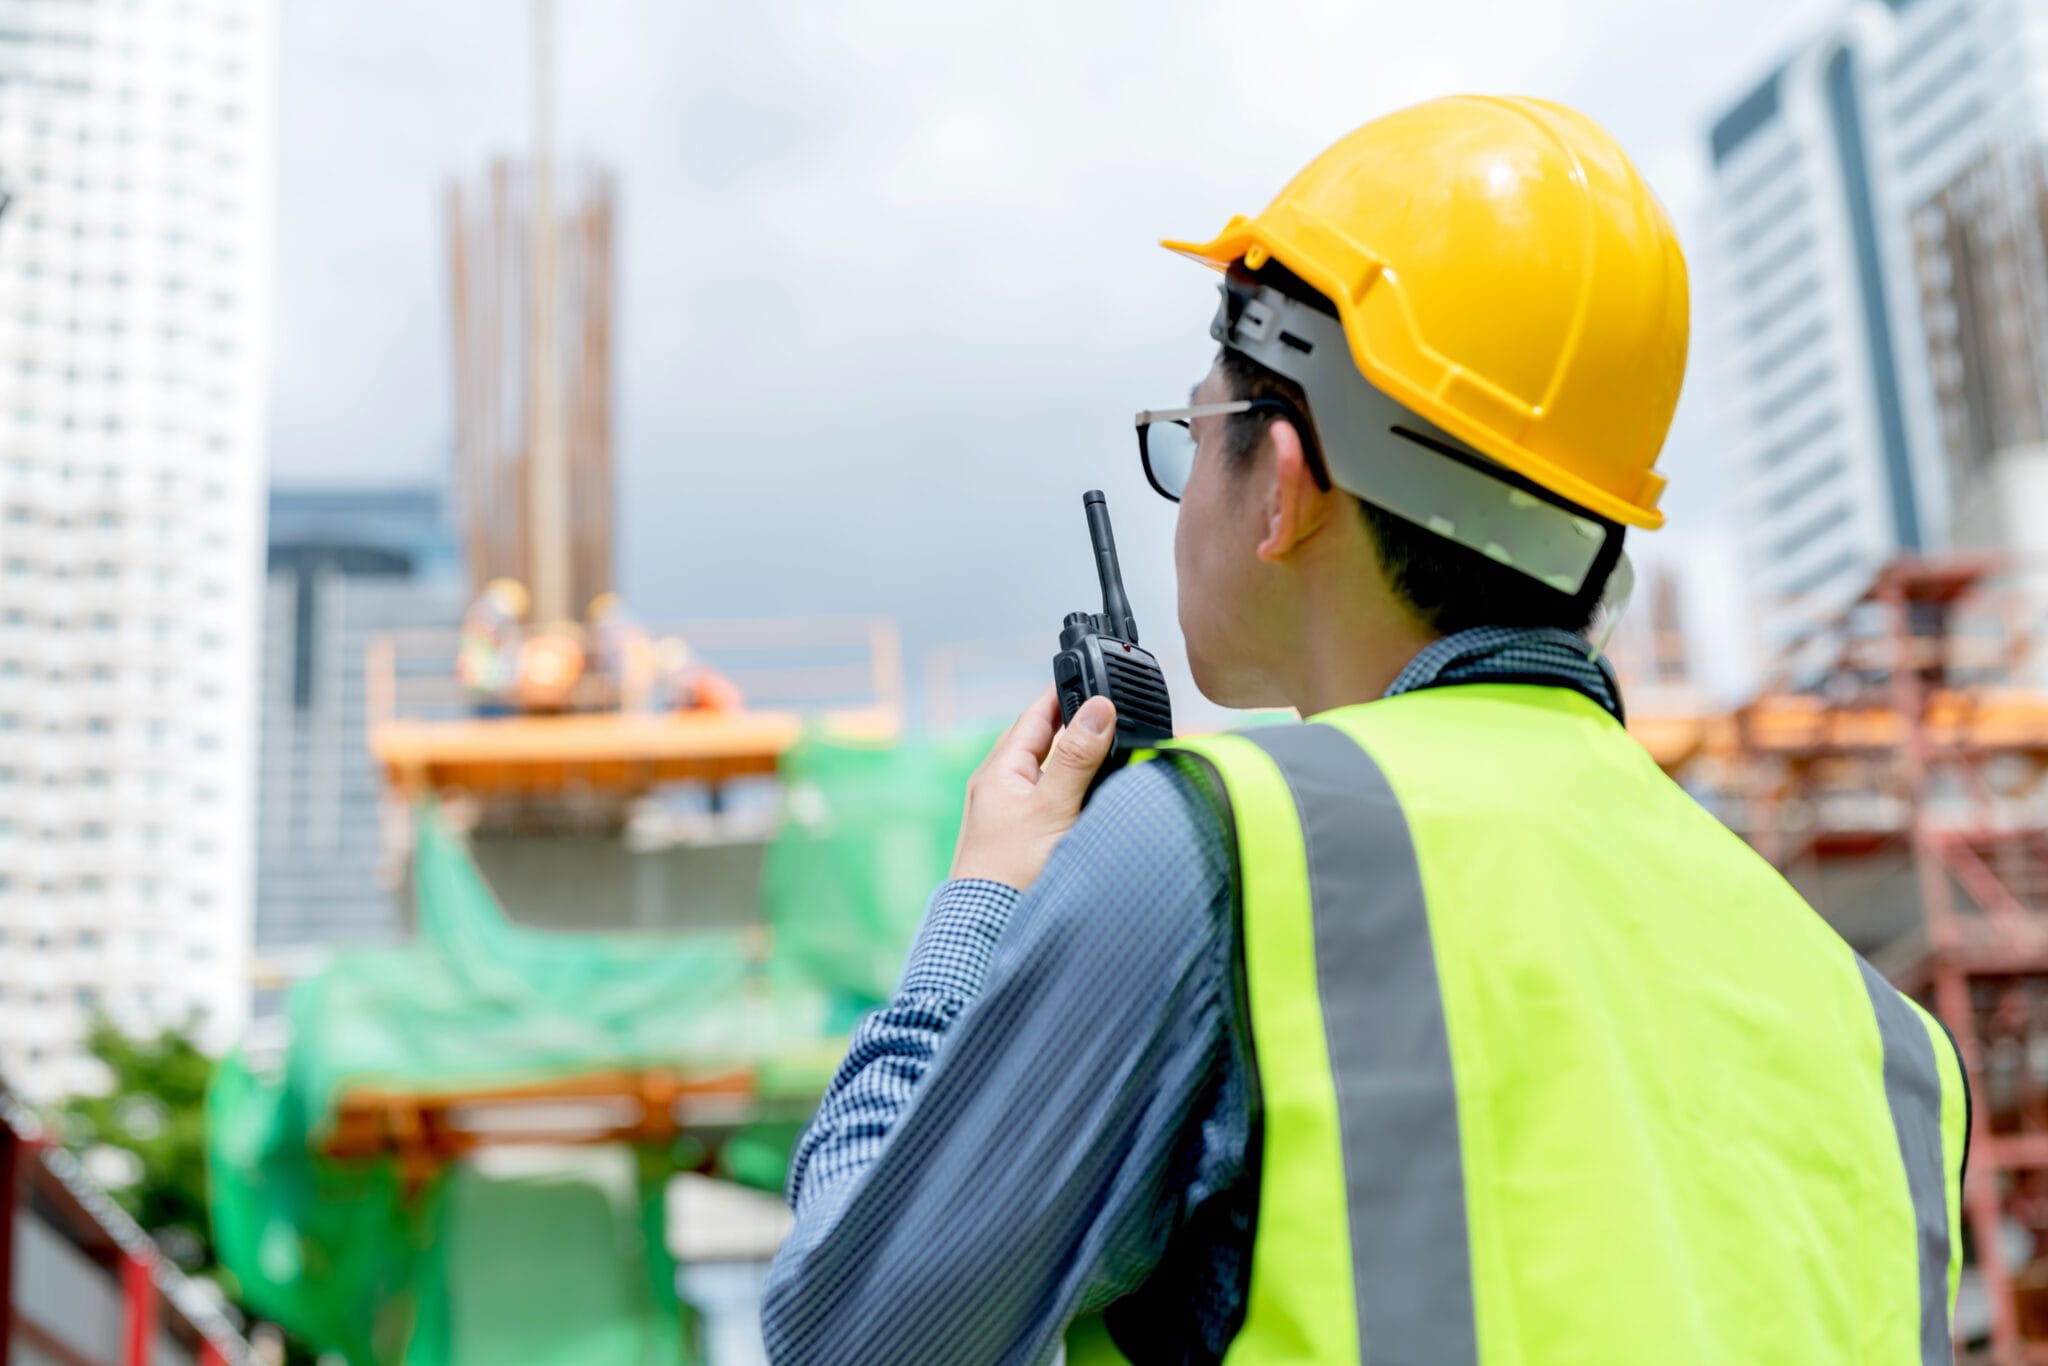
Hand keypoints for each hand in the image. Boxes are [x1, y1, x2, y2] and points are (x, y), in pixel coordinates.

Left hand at [949, 686, 1117, 890]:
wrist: (988, 931)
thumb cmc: (1011, 874)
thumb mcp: (1052, 809)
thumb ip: (1077, 759)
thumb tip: (1098, 708)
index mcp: (1000, 770)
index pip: (1036, 715)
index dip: (1065, 694)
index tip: (1094, 676)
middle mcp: (1001, 787)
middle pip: (1043, 741)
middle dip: (1074, 724)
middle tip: (1109, 708)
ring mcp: (1009, 814)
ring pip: (1048, 772)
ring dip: (1075, 759)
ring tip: (1109, 746)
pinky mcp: (1021, 840)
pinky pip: (1050, 800)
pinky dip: (1073, 790)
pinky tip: (1092, 798)